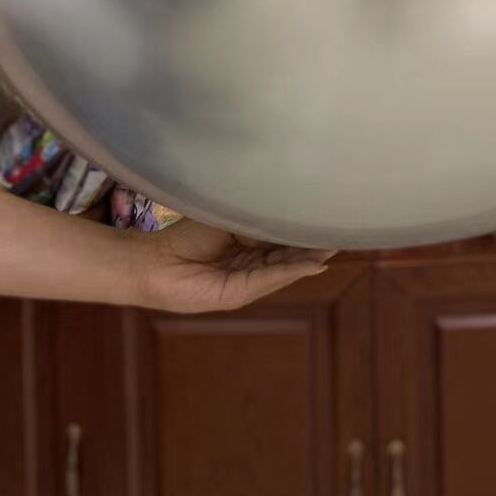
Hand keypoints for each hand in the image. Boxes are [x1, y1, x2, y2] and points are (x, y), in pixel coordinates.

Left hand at [134, 219, 335, 313]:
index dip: (304, 226)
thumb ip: (255, 215)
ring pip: (284, 268)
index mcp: (250, 243)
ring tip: (334, 245)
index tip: (329, 213)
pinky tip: (312, 263)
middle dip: (314, 243)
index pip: (283, 235)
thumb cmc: (184, 234)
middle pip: (289, 253)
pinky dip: (292, 272)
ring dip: (309, 258)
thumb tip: (287, 201)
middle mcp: (252, 264)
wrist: (152, 261)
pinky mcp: (239, 294)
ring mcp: (247, 281)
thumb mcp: (227, 216)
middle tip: (343, 230)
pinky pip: (270, 279)